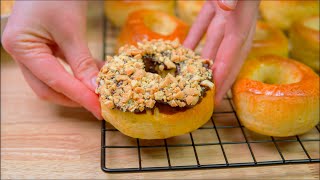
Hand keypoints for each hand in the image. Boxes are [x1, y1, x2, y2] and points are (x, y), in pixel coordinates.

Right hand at [2, 1, 101, 118]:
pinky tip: (95, 74)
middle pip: (48, 88)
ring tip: (99, 91)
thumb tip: (96, 89)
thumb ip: (82, 62)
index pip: (54, 82)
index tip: (99, 108)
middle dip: (75, 97)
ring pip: (53, 80)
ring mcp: (31, 50)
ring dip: (77, 87)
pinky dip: (77, 73)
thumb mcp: (72, 30)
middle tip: (99, 103)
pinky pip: (60, 67)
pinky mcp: (42, 47)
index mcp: (21, 47)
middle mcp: (21, 53)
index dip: (79, 97)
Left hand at [184, 0, 259, 104]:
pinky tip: (186, 51)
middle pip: (228, 56)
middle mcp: (236, 20)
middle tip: (212, 100)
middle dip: (220, 79)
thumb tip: (227, 6)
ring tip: (196, 80)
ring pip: (215, 43)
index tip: (216, 97)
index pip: (232, 54)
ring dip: (206, 62)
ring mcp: (226, 13)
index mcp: (242, 19)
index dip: (224, 77)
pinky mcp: (215, 3)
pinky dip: (195, 38)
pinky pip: (204, 25)